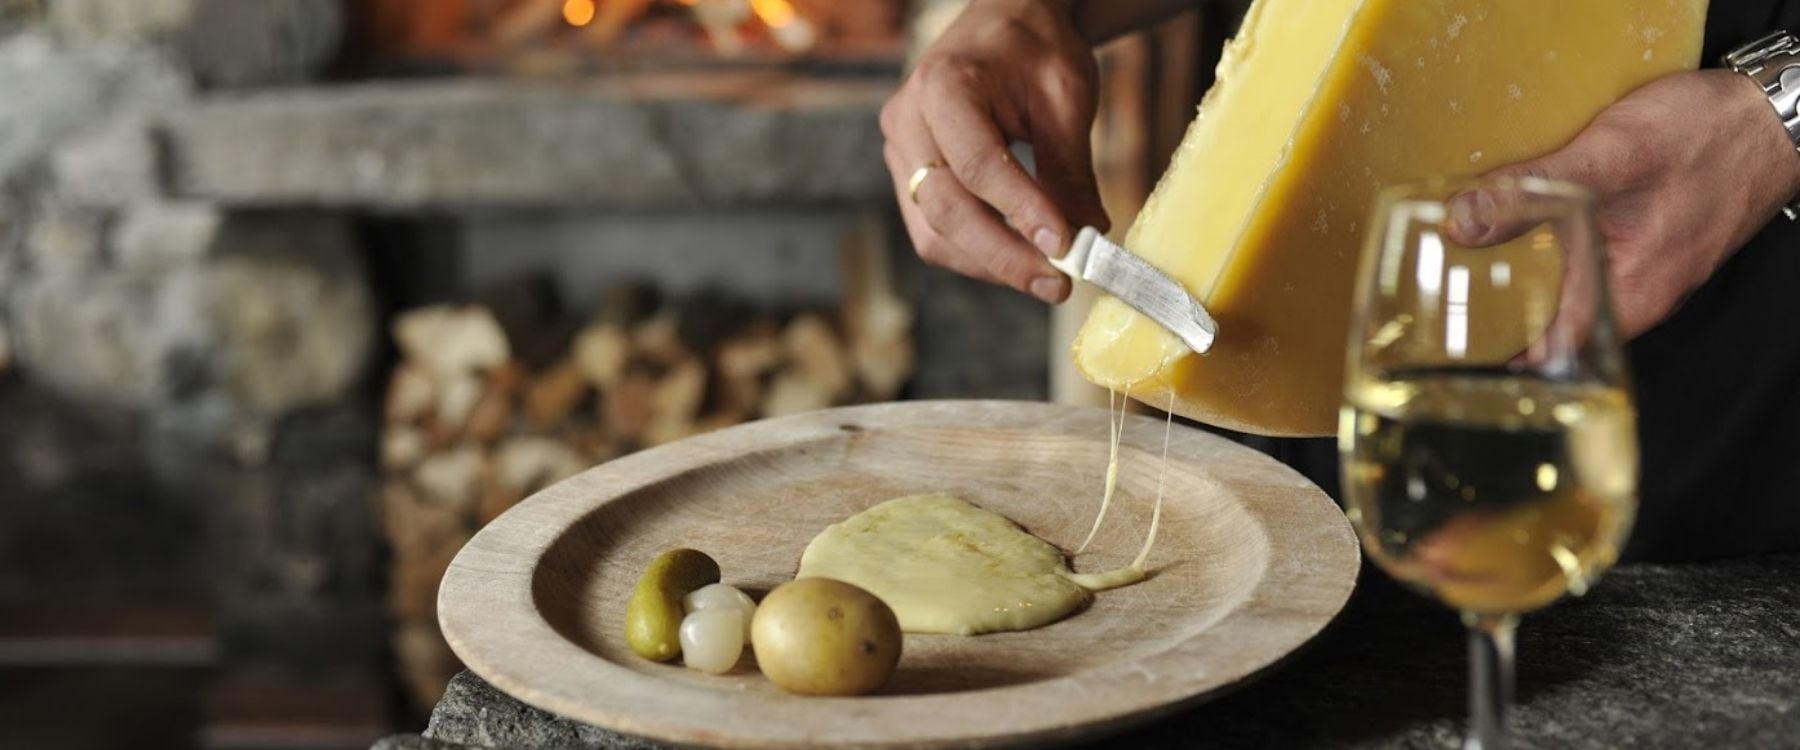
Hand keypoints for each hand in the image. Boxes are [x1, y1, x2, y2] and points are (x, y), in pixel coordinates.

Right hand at [880, 0, 1108, 303]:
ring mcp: (899, 151)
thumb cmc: (1033, 49)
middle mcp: (907, 119)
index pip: (978, 164)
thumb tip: (1087, 237)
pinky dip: (977, 254)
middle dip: (1004, 256)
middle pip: (945, 209)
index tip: (1064, 246)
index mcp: (943, 85)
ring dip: (990, 264)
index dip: (1020, 212)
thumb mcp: (1065, 96)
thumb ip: (1069, 169)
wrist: (1001, 26)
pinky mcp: (907, 176)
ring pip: (933, 232)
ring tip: (1046, 276)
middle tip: (1058, 283)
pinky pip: (933, 231)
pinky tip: (1018, 259)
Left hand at [1451, 70, 1799, 338]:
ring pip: (1575, 293)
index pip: (1552, 353)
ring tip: (1471, 266)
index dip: (1499, 354)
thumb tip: (1462, 223)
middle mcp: (1640, 294)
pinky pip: (1594, 264)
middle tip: (1447, 298)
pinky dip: (1558, 254)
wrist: (1777, 111)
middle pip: (1557, 325)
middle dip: (1503, 315)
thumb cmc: (1711, 136)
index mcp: (1632, 296)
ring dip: (1529, 282)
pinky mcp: (1649, 244)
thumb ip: (1532, 191)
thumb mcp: (1609, 157)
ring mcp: (1647, 271)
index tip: (1454, 344)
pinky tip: (1527, 229)